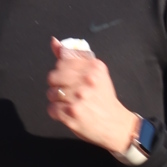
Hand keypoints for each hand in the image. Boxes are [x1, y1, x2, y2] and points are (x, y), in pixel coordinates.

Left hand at [45, 38, 138, 155]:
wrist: (115, 124)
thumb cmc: (103, 98)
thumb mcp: (95, 73)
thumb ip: (73, 57)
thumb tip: (53, 41)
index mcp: (94, 66)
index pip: (62, 61)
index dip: (62, 71)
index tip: (70, 79)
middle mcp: (87, 79)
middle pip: (53, 76)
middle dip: (57, 85)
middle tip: (69, 93)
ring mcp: (79, 96)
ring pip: (50, 93)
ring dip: (56, 100)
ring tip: (69, 104)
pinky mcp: (72, 112)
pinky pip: (51, 108)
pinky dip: (56, 112)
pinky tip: (68, 113)